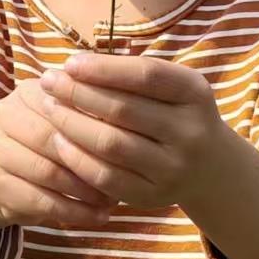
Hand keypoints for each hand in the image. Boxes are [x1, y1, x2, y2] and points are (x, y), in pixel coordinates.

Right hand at [0, 77, 119, 228]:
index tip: (129, 144)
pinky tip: (97, 216)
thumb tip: (131, 125)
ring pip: (46, 172)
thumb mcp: (72, 124)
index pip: (65, 106)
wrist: (11, 176)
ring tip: (111, 200)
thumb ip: (92, 118)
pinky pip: (40, 201)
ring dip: (84, 190)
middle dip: (89, 160)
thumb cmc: (54, 144)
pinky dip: (74, 212)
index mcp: (26, 93)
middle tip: (122, 177)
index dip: (97, 127)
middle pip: (51, 138)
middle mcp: (3, 115)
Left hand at [36, 53, 233, 210]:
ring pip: (112, 144)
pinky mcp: (155, 196)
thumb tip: (72, 67)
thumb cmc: (173, 113)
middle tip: (48, 82)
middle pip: (123, 110)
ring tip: (49, 108)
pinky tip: (60, 142)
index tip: (69, 63)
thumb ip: (130, 75)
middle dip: (78, 93)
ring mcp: (174, 167)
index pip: (145, 75)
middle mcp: (191, 131)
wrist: (210, 167)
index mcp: (194, 93)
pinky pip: (107, 178)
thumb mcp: (169, 88)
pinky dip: (78, 159)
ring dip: (72, 124)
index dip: (104, 68)